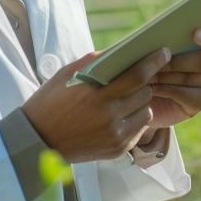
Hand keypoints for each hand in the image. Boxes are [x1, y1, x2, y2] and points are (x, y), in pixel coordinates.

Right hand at [21, 47, 170, 162]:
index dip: (153, 62)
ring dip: (141, 102)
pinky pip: (139, 128)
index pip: (137, 76)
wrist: (36, 140)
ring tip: (126, 98)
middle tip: (138, 78)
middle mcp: (109, 117)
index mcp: (96, 95)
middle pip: (145, 93)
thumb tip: (121, 51)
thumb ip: (95, 62)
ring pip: (147, 112)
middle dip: (144, 83)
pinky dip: (135, 119)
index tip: (164, 52)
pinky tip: (120, 115)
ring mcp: (115, 135)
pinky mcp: (117, 149)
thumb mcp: (67, 74)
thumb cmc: (50, 102)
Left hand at [146, 25, 200, 127]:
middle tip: (155, 65)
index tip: (194, 35)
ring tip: (148, 77)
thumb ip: (162, 40)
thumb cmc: (147, 64)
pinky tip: (152, 89)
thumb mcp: (152, 48)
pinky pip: (190, 95)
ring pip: (197, 78)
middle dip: (176, 62)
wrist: (143, 95)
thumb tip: (160, 40)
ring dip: (169, 77)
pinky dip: (168, 91)